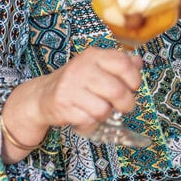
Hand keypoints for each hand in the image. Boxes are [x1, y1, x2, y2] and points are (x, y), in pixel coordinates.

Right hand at [0, 46, 142, 159]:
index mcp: (93, 55)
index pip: (123, 64)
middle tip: (124, 107)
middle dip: (126, 104)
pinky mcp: (62, 105)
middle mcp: (81, 68)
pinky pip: (88, 121)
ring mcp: (70, 86)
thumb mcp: (97, 68)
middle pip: (117, 91)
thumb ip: (119, 65)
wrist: (42, 96)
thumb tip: (139, 62)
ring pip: (103, 109)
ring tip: (99, 110)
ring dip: (105, 115)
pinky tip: (85, 118)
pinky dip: (91, 124)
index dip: (134, 79)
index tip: (133, 88)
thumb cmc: (77, 82)